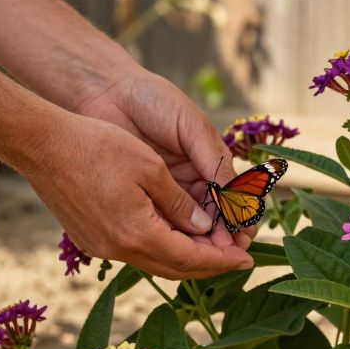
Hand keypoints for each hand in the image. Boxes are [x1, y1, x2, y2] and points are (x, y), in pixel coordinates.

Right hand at [17, 107, 252, 279]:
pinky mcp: (90, 237)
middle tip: (236, 258)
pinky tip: (174, 237)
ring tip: (211, 249)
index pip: (191, 258)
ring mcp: (101, 246)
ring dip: (185, 258)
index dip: (222, 259)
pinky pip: (135, 252)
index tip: (247, 257)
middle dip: (209, 265)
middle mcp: (118, 249)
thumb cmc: (95, 146)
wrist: (39, 144)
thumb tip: (202, 227)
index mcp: (137, 233)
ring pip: (154, 263)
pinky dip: (161, 249)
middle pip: (175, 268)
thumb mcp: (148, 167)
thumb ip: (179, 203)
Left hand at [73, 70, 253, 249]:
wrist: (106, 91)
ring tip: (206, 257)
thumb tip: (236, 198)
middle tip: (226, 255)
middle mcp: (190, 181)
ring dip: (198, 242)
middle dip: (221, 238)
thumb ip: (213, 160)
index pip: (231, 199)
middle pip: (212, 218)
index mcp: (209, 162)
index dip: (238, 220)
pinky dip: (171, 235)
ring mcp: (166, 190)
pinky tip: (177, 247)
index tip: (242, 237)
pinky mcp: (140, 196)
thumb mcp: (191, 127)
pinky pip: (160, 221)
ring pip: (188, 225)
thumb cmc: (153, 100)